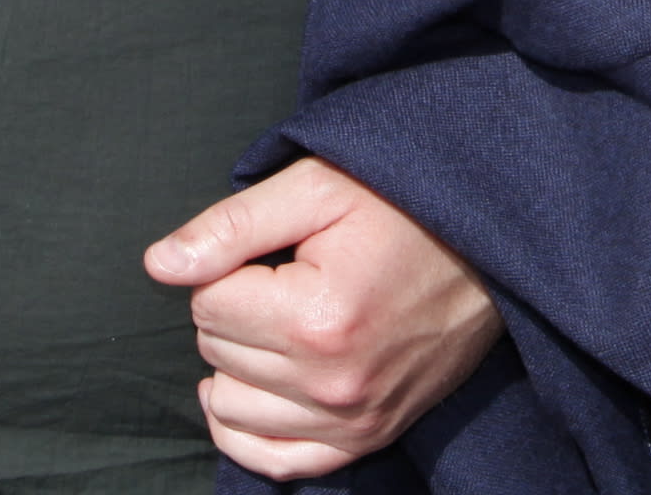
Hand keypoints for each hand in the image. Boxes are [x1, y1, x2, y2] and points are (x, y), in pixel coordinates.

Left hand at [145, 158, 499, 480]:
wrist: (492, 246)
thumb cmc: (404, 205)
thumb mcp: (318, 188)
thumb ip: (231, 226)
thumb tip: (158, 266)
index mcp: (317, 317)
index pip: (206, 304)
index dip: (228, 268)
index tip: (274, 249)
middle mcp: (333, 382)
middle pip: (216, 353)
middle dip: (234, 310)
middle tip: (285, 277)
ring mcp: (354, 419)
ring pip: (230, 407)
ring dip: (240, 365)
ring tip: (282, 323)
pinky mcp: (369, 436)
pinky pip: (275, 462)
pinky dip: (247, 432)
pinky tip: (251, 390)